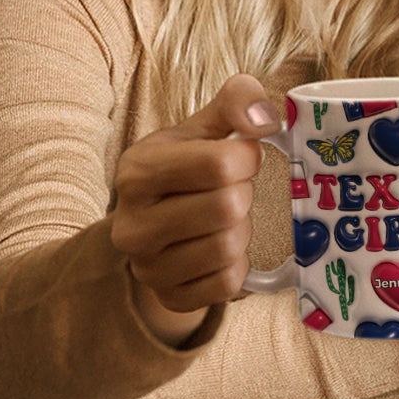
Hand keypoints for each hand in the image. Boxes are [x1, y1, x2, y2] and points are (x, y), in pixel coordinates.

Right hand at [111, 74, 279, 344]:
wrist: (156, 223)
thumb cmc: (188, 166)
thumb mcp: (206, 125)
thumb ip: (237, 101)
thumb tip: (267, 118)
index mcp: (138, 171)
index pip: (219, 164)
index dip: (247, 158)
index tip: (242, 157)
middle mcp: (131, 224)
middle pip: (227, 207)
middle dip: (243, 194)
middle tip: (232, 191)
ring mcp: (147, 268)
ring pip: (229, 247)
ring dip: (242, 230)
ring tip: (225, 219)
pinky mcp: (169, 297)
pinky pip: (228, 284)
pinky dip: (238, 264)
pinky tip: (222, 248)